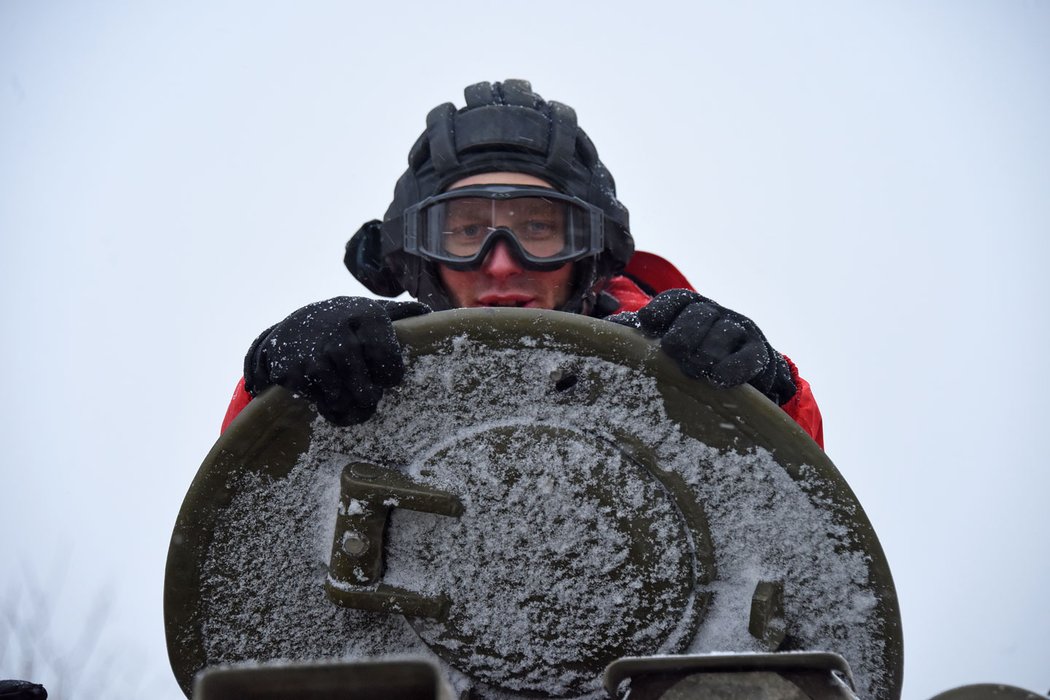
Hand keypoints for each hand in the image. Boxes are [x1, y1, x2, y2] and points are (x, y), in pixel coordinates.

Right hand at [244, 297, 429, 424]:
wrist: (290, 329)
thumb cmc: (342, 324)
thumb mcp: (368, 311)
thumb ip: (398, 313)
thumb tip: (428, 312)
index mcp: (367, 317)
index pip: (390, 364)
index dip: (390, 377)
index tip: (385, 375)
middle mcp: (342, 334)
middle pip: (367, 391)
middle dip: (369, 397)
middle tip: (366, 392)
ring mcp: (316, 354)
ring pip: (344, 401)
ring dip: (349, 406)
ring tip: (349, 395)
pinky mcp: (295, 372)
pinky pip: (322, 404)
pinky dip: (328, 406)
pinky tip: (327, 393)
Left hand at [618, 289, 795, 404]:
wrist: (741, 376)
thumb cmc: (691, 358)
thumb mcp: (664, 345)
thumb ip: (635, 337)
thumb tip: (602, 331)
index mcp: (688, 309)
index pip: (676, 300)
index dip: (661, 309)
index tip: (647, 322)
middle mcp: (715, 313)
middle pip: (699, 313)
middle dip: (684, 332)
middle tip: (673, 351)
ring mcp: (739, 330)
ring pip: (724, 332)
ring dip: (707, 351)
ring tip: (693, 370)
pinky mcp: (759, 353)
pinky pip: (748, 357)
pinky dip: (734, 368)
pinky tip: (719, 379)